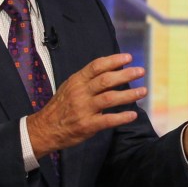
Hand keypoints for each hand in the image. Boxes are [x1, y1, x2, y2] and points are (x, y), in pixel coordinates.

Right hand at [26, 53, 146, 157]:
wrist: (45, 128)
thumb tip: (111, 69)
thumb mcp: (69, 87)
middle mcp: (80, 93)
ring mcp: (84, 109)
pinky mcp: (87, 125)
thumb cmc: (61, 106)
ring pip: (109, 98)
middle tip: (140, 71)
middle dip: (125, 75)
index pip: (96, 66)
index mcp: (77, 81)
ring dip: (128, 94)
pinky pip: (107, 120)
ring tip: (143, 91)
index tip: (128, 58)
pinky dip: (121, 117)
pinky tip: (133, 115)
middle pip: (106, 80)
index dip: (113, 61)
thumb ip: (88, 79)